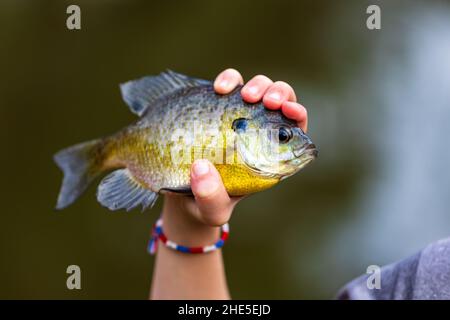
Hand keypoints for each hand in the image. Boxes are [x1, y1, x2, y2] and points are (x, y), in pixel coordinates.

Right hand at [161, 68, 308, 243]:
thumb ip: (210, 197)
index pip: (294, 129)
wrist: (185, 194)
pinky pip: (229, 84)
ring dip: (256, 85)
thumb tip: (200, 168)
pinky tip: (219, 88)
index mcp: (270, 155)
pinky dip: (228, 79)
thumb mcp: (212, 209)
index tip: (290, 109)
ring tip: (243, 95)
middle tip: (266, 102)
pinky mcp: (219, 106)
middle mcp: (258, 131)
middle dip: (279, 94)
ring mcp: (239, 116)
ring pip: (258, 88)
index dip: (297, 114)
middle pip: (280, 101)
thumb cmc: (208, 202)